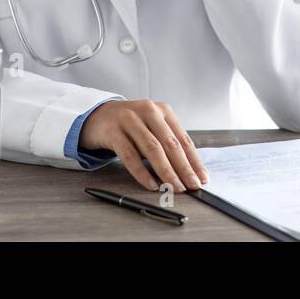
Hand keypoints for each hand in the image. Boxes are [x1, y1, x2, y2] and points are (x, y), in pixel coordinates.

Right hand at [79, 100, 209, 192]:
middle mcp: (149, 111)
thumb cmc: (130, 126)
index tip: (202, 178)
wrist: (97, 116)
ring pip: (152, 149)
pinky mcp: (113, 131)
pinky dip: (142, 172)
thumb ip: (166, 144)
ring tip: (174, 187)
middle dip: (184, 168)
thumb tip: (187, 172)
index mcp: (163, 111)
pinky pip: (130, 155)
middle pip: (170, 144)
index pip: (183, 139)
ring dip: (166, 171)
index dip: (194, 160)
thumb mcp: (151, 128)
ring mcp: (130, 120)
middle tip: (192, 185)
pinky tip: (151, 184)